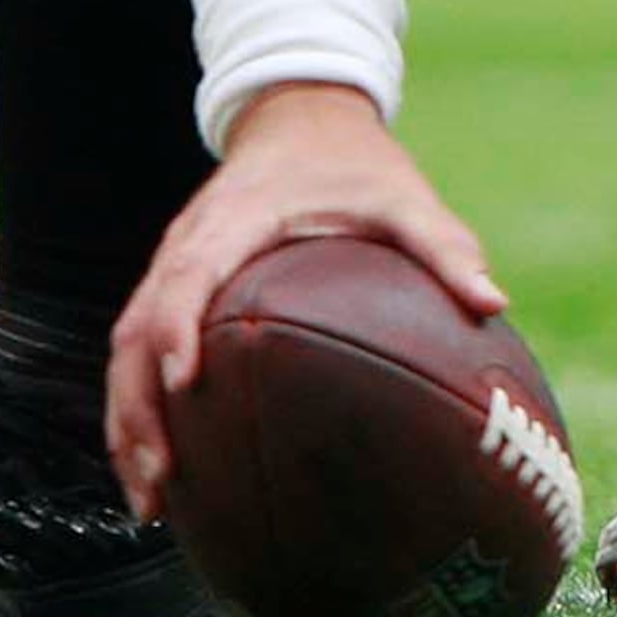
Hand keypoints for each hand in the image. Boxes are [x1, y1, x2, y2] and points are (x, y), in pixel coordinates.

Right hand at [106, 86, 501, 514]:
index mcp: (236, 218)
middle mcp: (188, 244)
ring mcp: (171, 266)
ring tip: (153, 500)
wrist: (301, 117)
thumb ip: (443, 246)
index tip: (184, 385)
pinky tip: (162, 466)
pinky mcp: (171, 287)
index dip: (177, 327)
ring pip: (124, 350)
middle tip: (162, 482)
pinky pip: (138, 351)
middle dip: (139, 409)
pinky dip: (139, 408)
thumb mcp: (401, 194)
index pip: (190, 274)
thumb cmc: (352, 163)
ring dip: (129, 424)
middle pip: (136, 331)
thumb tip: (492, 304)